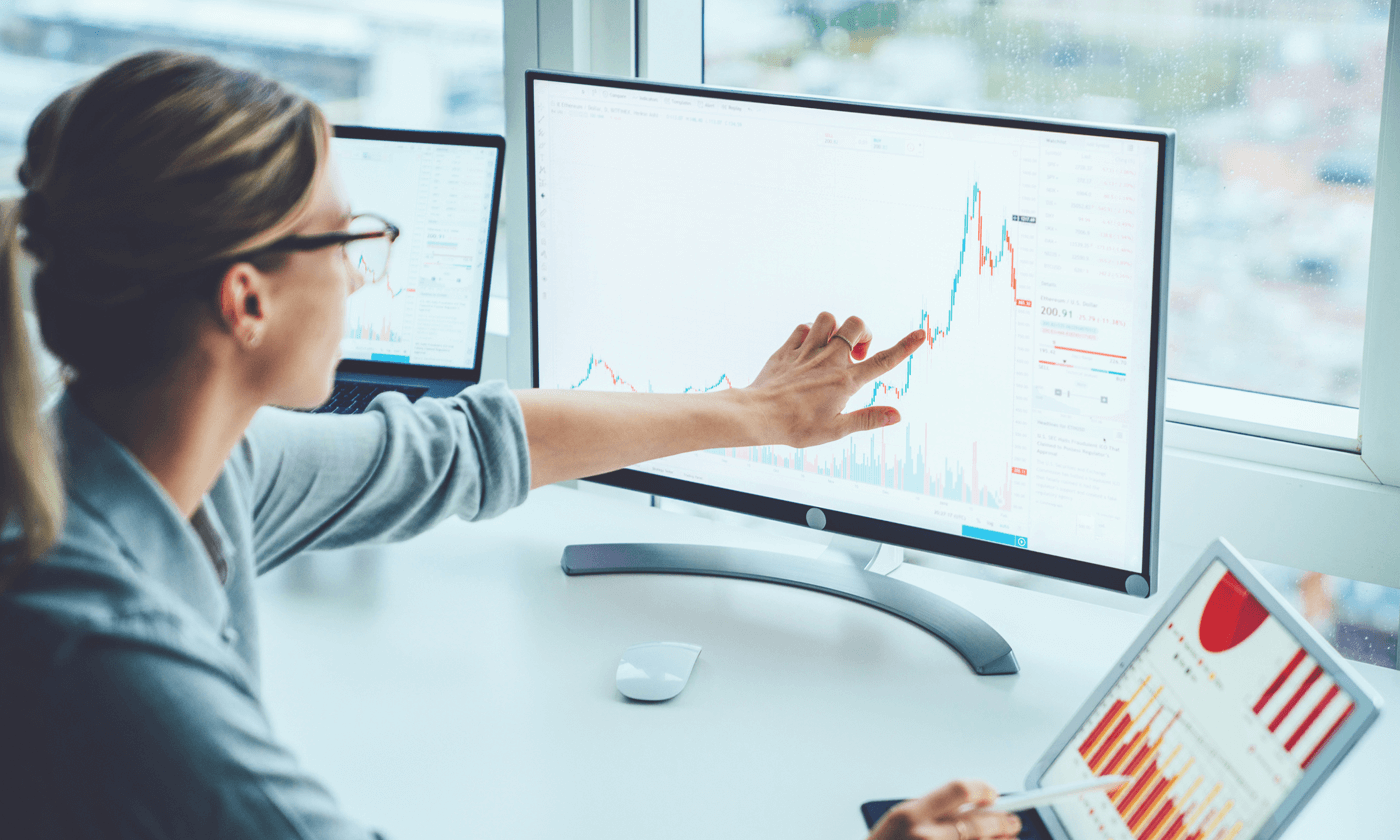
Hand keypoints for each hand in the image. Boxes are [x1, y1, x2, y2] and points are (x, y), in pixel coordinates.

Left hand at [743, 311, 923, 447]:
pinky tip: (808, 348)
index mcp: (845, 381)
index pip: (882, 361)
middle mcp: (829, 360)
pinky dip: (809, 333)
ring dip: (835, 327)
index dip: (905, 347)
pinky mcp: (787, 350)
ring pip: (828, 318)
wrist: (758, 415)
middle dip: (863, 332)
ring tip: (832, 346)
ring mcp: (807, 352)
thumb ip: (867, 419)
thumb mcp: (836, 429)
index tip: (921, 334)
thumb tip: (897, 416)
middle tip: (857, 353)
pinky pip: (803, 328)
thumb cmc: (797, 427)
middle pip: (856, 325)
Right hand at [869, 780, 1021, 839]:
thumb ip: (934, 811)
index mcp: (910, 815)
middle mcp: (925, 836)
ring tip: (1006, 837)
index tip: (992, 794)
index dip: (982, 789)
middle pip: (978, 822)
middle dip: (1002, 820)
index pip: (959, 790)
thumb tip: (973, 805)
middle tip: (1012, 821)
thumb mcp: (901, 822)